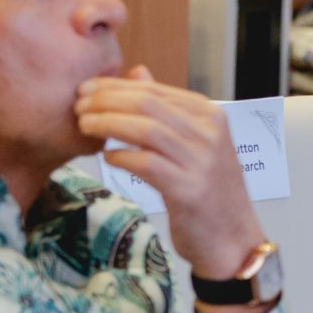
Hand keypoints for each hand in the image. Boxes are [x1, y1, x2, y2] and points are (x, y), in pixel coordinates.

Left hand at [72, 68, 264, 281]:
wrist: (234, 240)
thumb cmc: (209, 191)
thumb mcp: (194, 142)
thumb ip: (166, 109)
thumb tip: (137, 72)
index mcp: (211, 116)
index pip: (155, 90)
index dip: (115, 87)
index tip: (85, 90)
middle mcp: (209, 134)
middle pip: (148, 104)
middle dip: (106, 101)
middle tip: (78, 107)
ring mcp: (202, 162)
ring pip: (146, 129)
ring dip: (108, 124)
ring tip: (84, 126)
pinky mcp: (189, 190)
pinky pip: (147, 164)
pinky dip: (122, 157)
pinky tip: (107, 157)